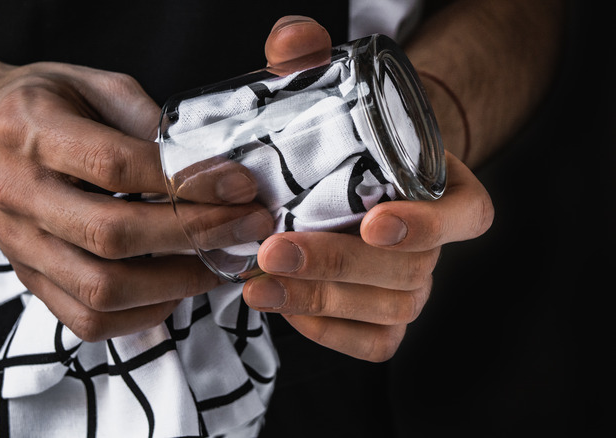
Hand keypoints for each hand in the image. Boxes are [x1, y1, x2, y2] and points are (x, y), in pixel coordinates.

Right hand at [0, 61, 269, 340]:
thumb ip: (145, 118)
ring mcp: (19, 245)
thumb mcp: (91, 84)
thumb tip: (206, 165)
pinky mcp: (27, 278)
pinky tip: (174, 289)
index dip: (184, 180)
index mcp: (31, 132)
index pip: (115, 165)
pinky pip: (85, 320)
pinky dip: (140, 315)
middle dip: (194, 235)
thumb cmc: (39, 105)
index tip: (239, 185)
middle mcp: (19, 194)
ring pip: (100, 290)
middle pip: (112, 235)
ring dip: (174, 282)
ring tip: (219, 262)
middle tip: (248, 226)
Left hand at [242, 17, 493, 361]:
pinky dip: (331, 334)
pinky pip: (374, 343)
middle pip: (409, 270)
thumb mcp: (329, 89)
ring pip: (388, 308)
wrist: (344, 174)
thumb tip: (291, 42)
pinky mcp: (384, 317)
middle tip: (274, 250)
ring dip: (320, 300)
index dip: (429, 226)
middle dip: (338, 264)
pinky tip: (286, 308)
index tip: (374, 220)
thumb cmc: (343, 133)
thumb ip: (309, 58)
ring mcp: (414, 284)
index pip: (467, 216)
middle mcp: (436, 245)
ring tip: (259, 283)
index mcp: (446, 189)